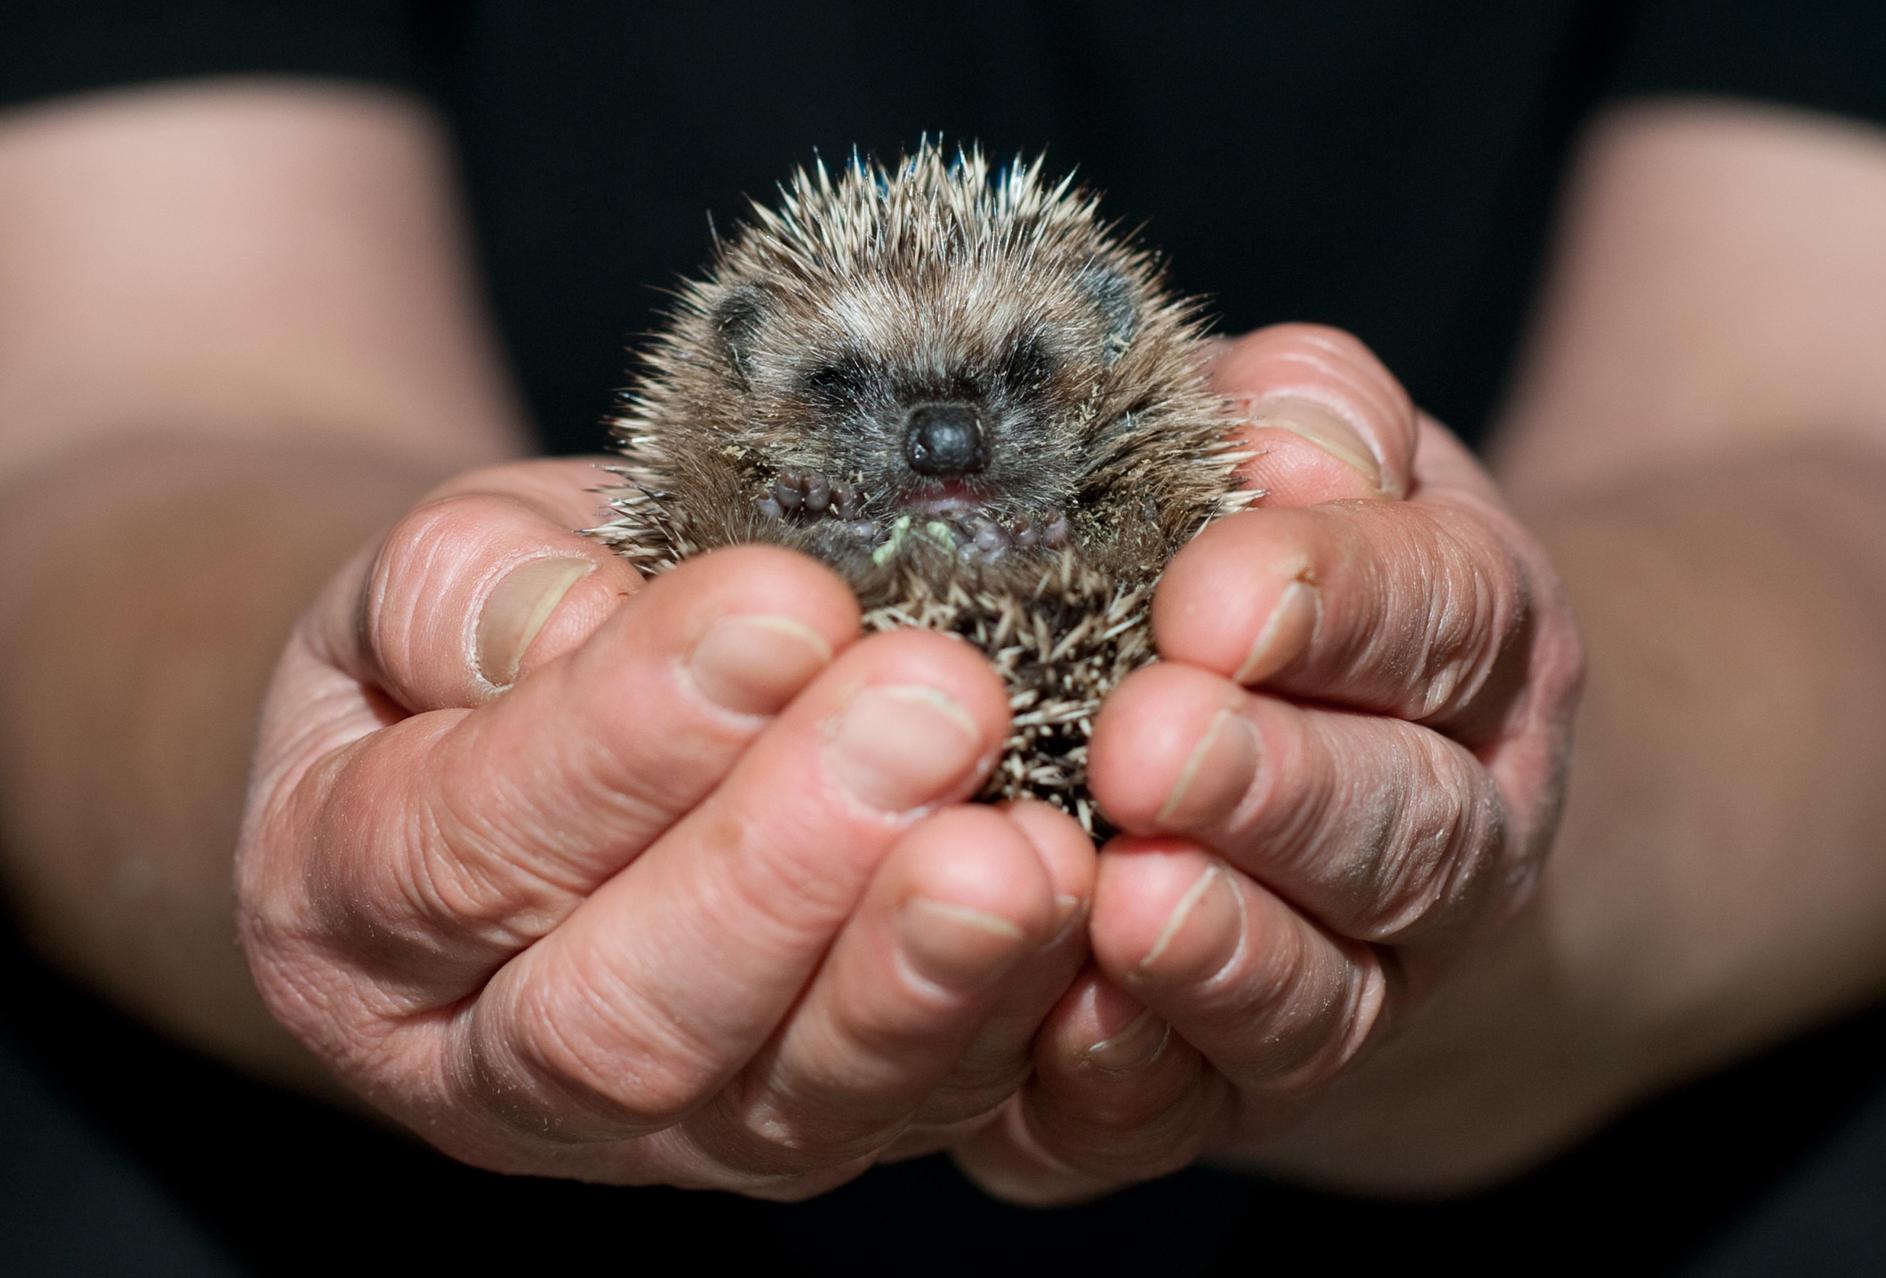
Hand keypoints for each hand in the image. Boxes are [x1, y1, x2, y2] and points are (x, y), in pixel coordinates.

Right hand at [236, 458, 1093, 1195]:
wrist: (521, 751)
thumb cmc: (485, 644)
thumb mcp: (438, 576)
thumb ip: (470, 591)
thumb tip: (577, 625)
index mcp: (350, 908)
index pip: (469, 849)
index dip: (626, 739)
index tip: (780, 609)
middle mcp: (488, 1062)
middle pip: (624, 1020)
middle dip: (791, 864)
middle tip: (934, 705)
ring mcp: (658, 1125)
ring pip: (782, 1106)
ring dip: (921, 976)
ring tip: (1027, 845)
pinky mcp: (802, 1129)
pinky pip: (914, 1113)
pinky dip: (1011, 1020)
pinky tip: (1076, 902)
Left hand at [956, 325, 1585, 1199]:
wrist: (1331, 782)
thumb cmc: (1286, 585)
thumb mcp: (1317, 459)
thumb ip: (1307, 418)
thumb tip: (1279, 437)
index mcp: (1470, 654)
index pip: (1441, 617)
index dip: (1335, 605)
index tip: (1214, 596)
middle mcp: (1445, 838)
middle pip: (1403, 833)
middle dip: (1277, 793)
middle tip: (1149, 749)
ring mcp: (1353, 982)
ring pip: (1319, 1000)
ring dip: (1223, 958)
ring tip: (1124, 903)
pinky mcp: (1226, 1086)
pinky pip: (1189, 1114)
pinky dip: (1130, 1084)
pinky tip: (1057, 1031)